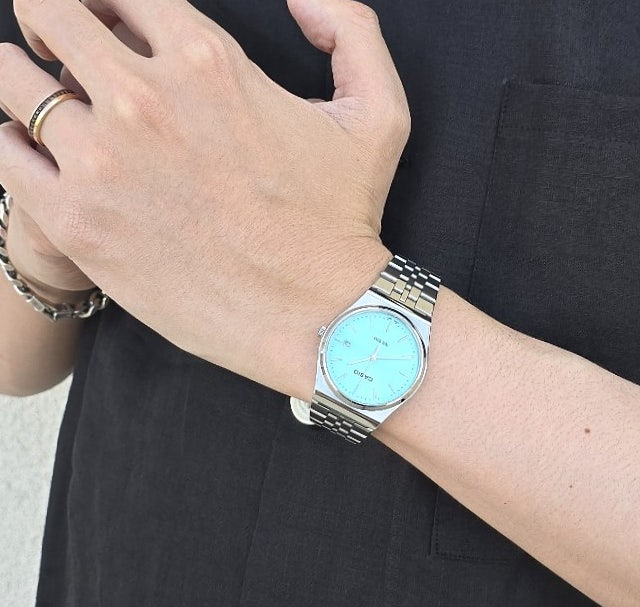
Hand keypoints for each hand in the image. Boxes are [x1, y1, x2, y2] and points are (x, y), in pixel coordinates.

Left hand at [0, 0, 406, 397]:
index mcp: (207, 58)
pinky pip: (1, 153)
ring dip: (23, 80)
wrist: (315, 318)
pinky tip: (36, 156)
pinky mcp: (77, 224)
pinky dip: (8, 143)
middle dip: (48, 17)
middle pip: (47, 9)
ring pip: (9, 79)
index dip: (106, 0)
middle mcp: (144, 98)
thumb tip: (301, 1)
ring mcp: (102, 161)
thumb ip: (349, 29)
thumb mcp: (379, 114)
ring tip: (49, 110)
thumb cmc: (343, 222)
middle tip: (61, 48)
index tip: (109, 22)